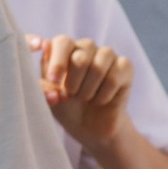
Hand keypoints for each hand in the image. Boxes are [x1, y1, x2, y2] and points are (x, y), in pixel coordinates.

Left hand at [33, 32, 131, 158]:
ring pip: (99, 66)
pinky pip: (115, 76)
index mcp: (64, 48)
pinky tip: (100, 100)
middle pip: (81, 56)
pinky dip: (105, 94)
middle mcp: (86, 47)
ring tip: (85, 98)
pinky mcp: (125, 66)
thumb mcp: (47, 95)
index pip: (62, 42)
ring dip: (88, 90)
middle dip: (73, 83)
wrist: (88, 126)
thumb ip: (43, 74)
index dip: (57, 62)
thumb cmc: (64, 106)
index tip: (53, 81)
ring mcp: (107, 54)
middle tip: (72, 95)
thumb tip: (44, 45)